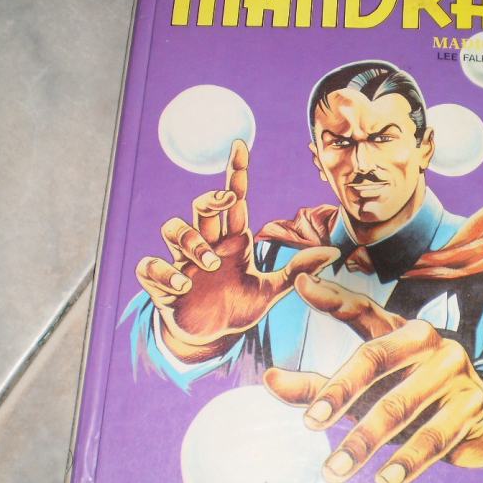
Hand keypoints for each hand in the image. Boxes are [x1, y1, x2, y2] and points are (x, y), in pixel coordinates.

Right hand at [135, 140, 339, 362]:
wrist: (211, 337)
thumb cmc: (238, 306)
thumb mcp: (271, 290)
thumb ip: (297, 270)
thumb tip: (333, 252)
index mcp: (233, 241)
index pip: (234, 199)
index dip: (235, 171)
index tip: (240, 145)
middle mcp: (207, 245)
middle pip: (202, 206)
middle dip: (211, 199)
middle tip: (226, 202)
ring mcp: (183, 262)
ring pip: (173, 229)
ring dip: (191, 240)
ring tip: (211, 264)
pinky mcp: (164, 285)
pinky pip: (150, 267)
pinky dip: (163, 272)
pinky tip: (182, 285)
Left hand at [264, 275, 482, 482]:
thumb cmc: (413, 392)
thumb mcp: (369, 386)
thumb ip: (319, 382)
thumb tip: (268, 379)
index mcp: (403, 327)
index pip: (361, 309)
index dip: (331, 298)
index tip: (300, 285)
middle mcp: (430, 342)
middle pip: (375, 359)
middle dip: (339, 393)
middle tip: (309, 424)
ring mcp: (454, 373)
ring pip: (400, 407)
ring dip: (364, 442)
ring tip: (333, 470)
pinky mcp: (471, 409)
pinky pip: (435, 438)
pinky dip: (408, 462)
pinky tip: (385, 480)